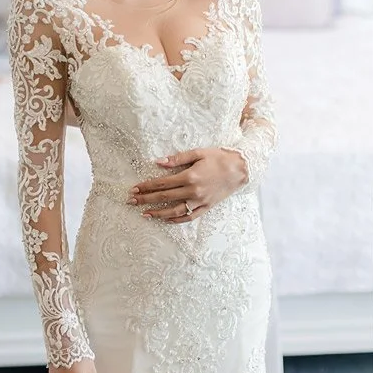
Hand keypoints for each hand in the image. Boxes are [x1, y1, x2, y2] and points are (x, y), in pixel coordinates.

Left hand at [129, 147, 248, 222]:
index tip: (134, 189)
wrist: (241, 168)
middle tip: (131, 201)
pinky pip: (189, 216)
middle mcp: (193, 191)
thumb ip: (178, 158)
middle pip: (164, 197)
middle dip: (146, 199)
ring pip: (175, 211)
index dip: (146, 186)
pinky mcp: (207, 206)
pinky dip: (177, 220)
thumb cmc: (220, 157)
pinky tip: (166, 219)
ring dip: (158, 213)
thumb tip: (158, 162)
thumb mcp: (199, 152)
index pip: (162, 183)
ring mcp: (200, 201)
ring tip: (145, 214)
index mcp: (190, 176)